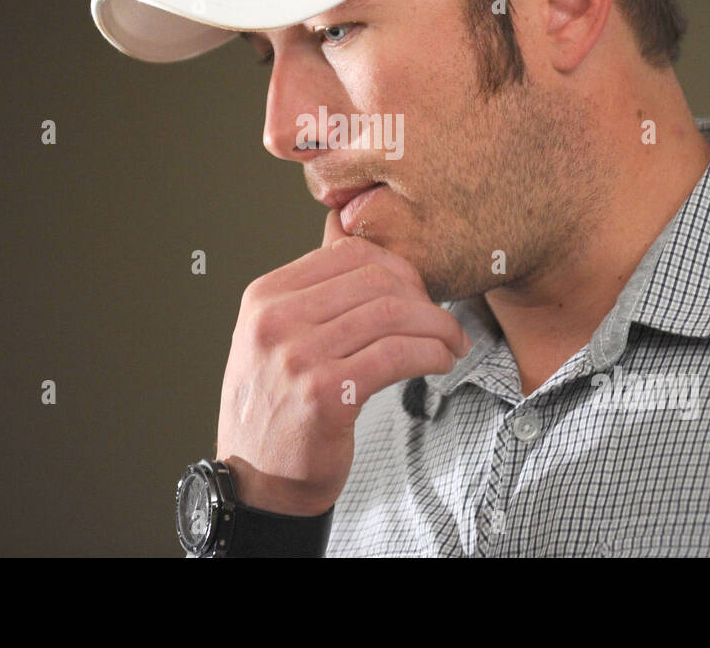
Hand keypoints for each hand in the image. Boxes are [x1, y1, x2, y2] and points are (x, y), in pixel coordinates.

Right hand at [215, 207, 470, 514]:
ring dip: (438, 327)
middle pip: (376, 281)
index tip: (419, 294)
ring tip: (451, 344)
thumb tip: (343, 227)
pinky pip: (396, 355)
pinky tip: (441, 362)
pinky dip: (431, 353)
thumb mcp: (275, 335)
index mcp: (264, 296)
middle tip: (443, 323)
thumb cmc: (277, 406)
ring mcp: (297, 357)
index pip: (348, 255)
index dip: (398, 268)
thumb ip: (311, 288)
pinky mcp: (324, 395)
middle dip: (424, 298)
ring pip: (392, 315)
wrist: (258, 483)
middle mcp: (275, 321)